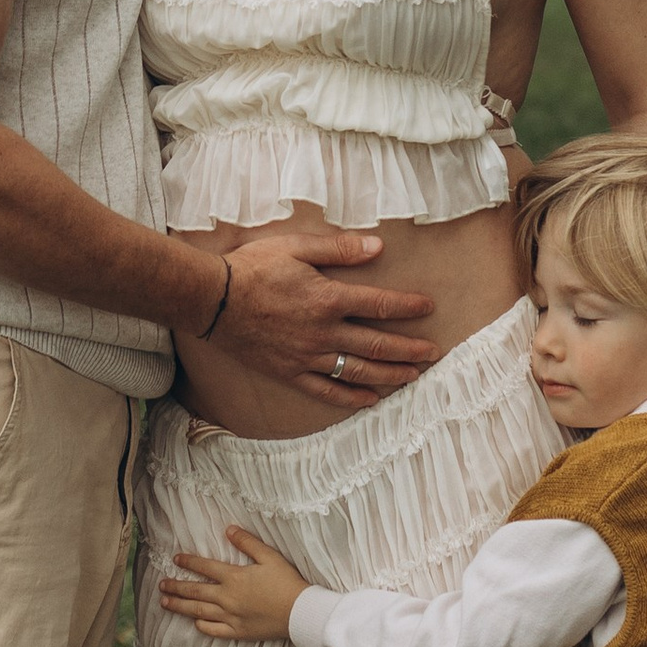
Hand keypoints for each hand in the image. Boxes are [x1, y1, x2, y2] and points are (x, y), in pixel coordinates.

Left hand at [160, 528, 307, 640]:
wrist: (300, 612)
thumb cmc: (287, 582)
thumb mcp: (269, 556)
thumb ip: (247, 542)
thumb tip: (228, 530)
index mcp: (234, 577)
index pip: (204, 567)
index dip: (188, 562)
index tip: (175, 559)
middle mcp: (227, 597)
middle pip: (195, 591)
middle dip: (176, 586)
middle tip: (161, 584)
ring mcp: (231, 616)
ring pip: (198, 611)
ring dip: (180, 606)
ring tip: (164, 602)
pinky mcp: (238, 632)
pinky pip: (214, 630)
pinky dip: (202, 626)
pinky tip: (194, 622)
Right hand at [215, 226, 433, 405]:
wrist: (212, 300)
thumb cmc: (252, 268)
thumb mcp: (296, 247)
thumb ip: (338, 249)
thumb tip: (377, 246)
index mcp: (327, 299)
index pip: (379, 304)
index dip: (408, 306)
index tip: (429, 307)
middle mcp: (323, 332)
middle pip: (376, 344)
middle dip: (409, 349)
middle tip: (434, 353)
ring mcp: (306, 356)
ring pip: (357, 370)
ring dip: (389, 374)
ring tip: (413, 376)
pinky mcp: (289, 372)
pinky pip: (325, 391)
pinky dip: (350, 399)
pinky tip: (370, 401)